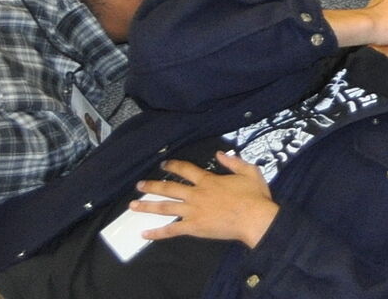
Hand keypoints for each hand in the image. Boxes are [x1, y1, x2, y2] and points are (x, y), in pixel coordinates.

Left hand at [131, 154, 278, 246]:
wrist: (255, 218)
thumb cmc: (254, 197)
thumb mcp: (249, 171)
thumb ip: (233, 162)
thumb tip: (220, 154)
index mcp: (208, 181)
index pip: (186, 170)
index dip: (173, 166)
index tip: (163, 165)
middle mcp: (196, 194)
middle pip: (169, 188)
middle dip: (152, 186)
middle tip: (139, 185)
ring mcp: (193, 211)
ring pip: (165, 208)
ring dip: (148, 206)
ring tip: (133, 205)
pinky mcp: (194, 227)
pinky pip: (172, 230)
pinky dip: (157, 232)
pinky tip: (145, 234)